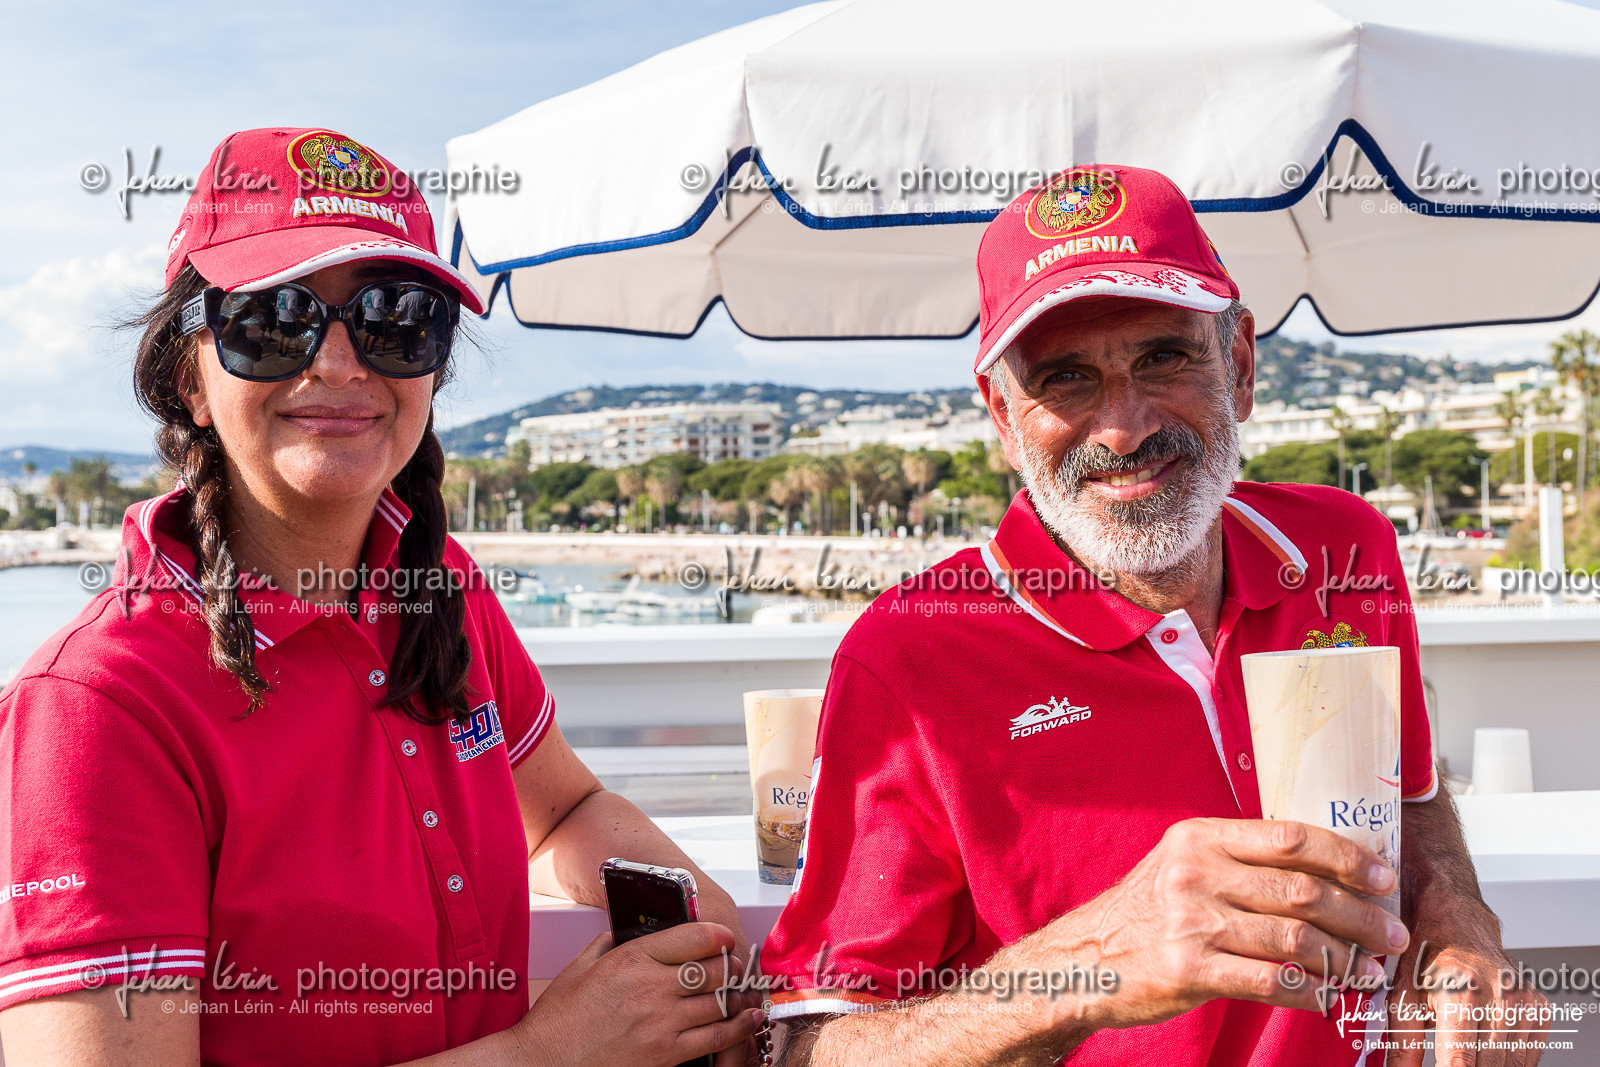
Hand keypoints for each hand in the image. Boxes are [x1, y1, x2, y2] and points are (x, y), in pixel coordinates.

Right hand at [513, 922, 764, 1066]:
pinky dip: (739, 1029)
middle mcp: (652, 987)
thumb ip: (612, 941)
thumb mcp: (582, 964)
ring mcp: (662, 1023)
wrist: (544, 1063)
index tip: (725, 938)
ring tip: (746, 994)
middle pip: (714, 969)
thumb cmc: (559, 1018)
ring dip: (739, 996)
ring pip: (720, 1002)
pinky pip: (716, 1038)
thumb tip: (634, 929)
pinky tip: (749, 1021)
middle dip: (731, 966)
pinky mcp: (666, 1055)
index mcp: (632, 958)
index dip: (718, 935)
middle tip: (735, 968)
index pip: (694, 937)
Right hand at [1029, 818, 1407, 1032]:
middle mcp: (1195, 873)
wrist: (1085, 958)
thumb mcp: (1182, 864)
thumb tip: (1324, 870)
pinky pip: (1271, 981)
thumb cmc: (1145, 912)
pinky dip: (1311, 992)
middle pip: (1302, 890)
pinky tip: (1327, 997)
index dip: (1347, 857)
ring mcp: (1190, 921)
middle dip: (1361, 914)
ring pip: (1295, 938)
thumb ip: (1240, 859)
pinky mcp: (1188, 969)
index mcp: (1199, 837)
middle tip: (1393, 933)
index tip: (1384, 877)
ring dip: (1345, 957)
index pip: (1290, 838)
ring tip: (1369, 968)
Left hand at [1384, 903, 1549, 1066]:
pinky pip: (1529, 1056)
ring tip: (1465, 1049)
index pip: (1459, 1061)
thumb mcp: (1402, 994)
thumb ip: (1403, 1042)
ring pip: (1511, 1065)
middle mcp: (1498, 997)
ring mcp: (1523, 1003)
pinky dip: (1508, 1059)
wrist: (1455, 918)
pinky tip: (1486, 1045)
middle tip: (1450, 1056)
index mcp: (1461, 993)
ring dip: (1488, 1064)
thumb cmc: (1427, 953)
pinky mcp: (1539, 1008)